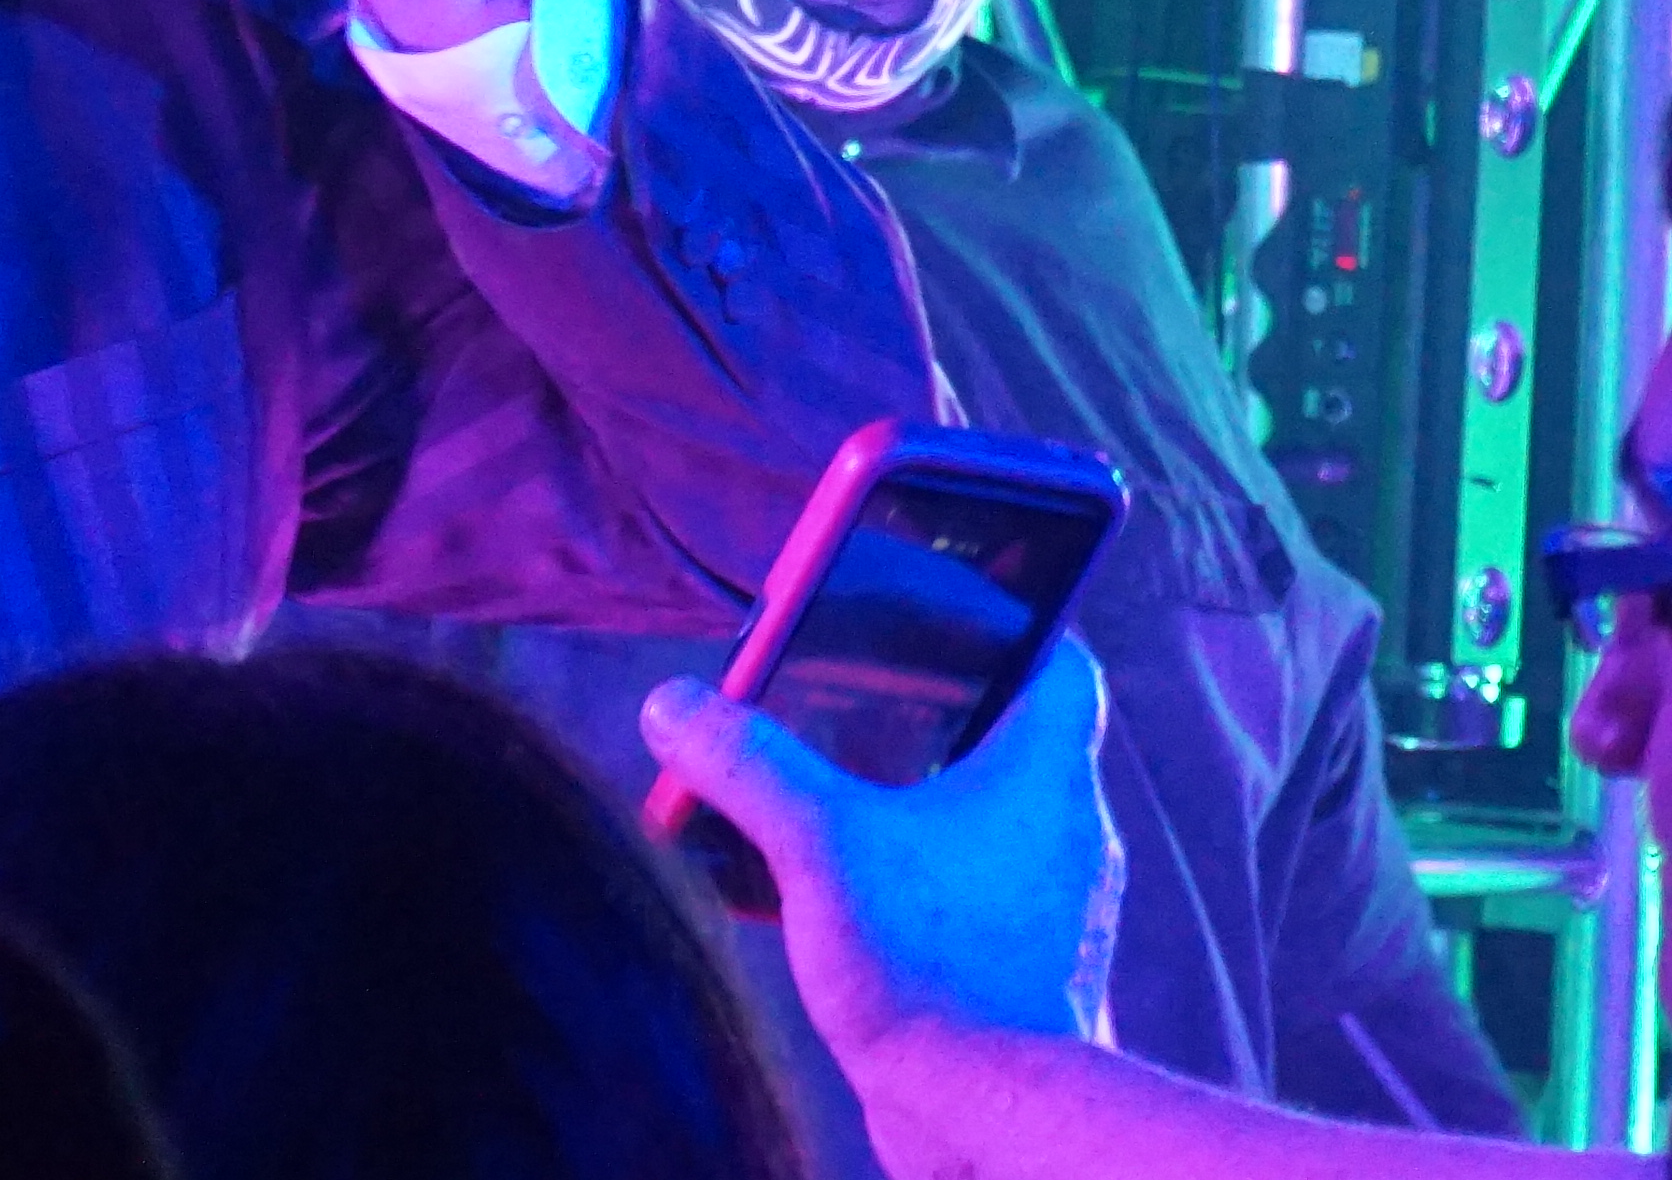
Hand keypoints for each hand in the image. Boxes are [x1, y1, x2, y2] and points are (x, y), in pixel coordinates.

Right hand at [640, 637, 1123, 1067]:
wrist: (981, 1121)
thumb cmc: (929, 969)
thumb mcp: (817, 843)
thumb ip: (745, 764)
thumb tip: (673, 704)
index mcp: (1041, 779)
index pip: (1058, 664)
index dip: (1003, 623)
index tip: (940, 608)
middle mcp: (1056, 835)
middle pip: (996, 737)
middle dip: (914, 714)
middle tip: (834, 696)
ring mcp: (1037, 907)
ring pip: (966, 819)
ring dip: (891, 799)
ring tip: (803, 795)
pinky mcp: (1007, 968)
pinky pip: (947, 891)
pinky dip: (888, 874)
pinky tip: (815, 891)